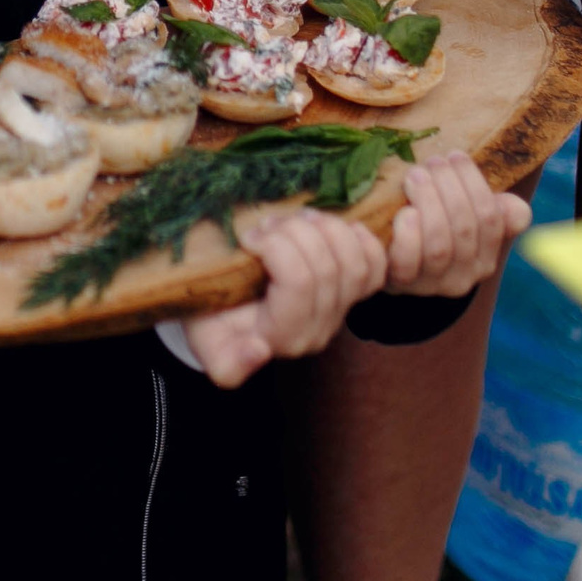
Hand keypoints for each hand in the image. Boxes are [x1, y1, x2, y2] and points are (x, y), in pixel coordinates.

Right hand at [183, 209, 386, 387]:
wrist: (224, 310)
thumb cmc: (210, 318)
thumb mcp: (205, 342)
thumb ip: (225, 361)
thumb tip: (259, 352)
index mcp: (284, 338)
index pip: (299, 282)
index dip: (277, 247)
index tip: (248, 236)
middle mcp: (318, 331)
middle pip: (327, 268)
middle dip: (297, 232)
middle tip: (268, 222)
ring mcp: (340, 313)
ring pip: (353, 264)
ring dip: (326, 229)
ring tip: (295, 219)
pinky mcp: (353, 294)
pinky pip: (376, 268)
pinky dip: (363, 241)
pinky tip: (340, 225)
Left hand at [385, 153, 528, 296]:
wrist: (391, 263)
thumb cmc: (429, 226)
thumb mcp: (461, 216)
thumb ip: (491, 210)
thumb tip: (516, 208)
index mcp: (485, 257)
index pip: (491, 219)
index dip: (474, 182)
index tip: (455, 156)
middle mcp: (465, 276)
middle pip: (465, 228)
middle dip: (448, 186)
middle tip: (432, 162)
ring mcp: (432, 283)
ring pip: (439, 246)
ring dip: (429, 202)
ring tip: (415, 176)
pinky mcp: (401, 284)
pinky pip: (408, 263)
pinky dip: (408, 235)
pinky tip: (404, 212)